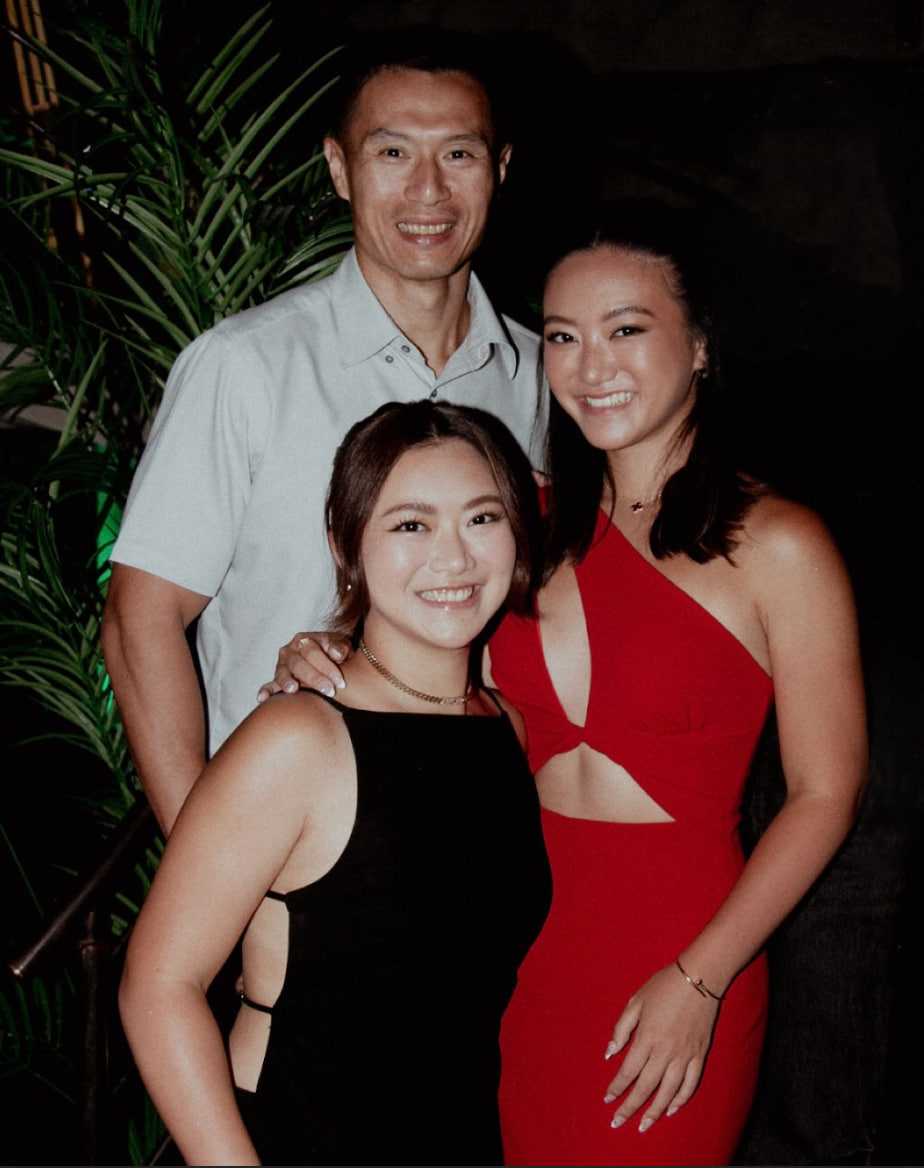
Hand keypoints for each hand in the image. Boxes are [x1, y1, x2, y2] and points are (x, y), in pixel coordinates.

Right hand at [256, 631, 351, 701]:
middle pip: (298, 664)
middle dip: (314, 678)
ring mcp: (282, 665)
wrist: (331, 659)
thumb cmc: (337, 653)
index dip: (327, 667)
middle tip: (329, 691)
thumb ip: (340, 647)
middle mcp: (290, 651)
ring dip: (287, 682)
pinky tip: (263, 699)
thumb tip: (336, 653)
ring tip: (293, 690)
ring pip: (282, 673)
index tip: (340, 682)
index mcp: (305, 640)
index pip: (313, 652)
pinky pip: (270, 685)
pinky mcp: (278, 679)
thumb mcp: (342, 646)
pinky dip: (266, 691)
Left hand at [603, 962, 719, 1132]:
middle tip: (618, 1122)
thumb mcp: (636, 1001)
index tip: (607, 1099)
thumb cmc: (664, 986)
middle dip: (630, 1107)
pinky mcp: (700, 1055)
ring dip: (654, 1111)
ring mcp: (685, 1055)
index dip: (616, 1087)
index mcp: (647, 1037)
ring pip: (668, 1092)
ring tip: (643, 1125)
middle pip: (646, 1087)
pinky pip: (690, 1084)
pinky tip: (671, 1110)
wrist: (699, 978)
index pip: (628, 1071)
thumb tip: (610, 1053)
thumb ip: (622, 1028)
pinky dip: (681, 1100)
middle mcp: (666, 1051)